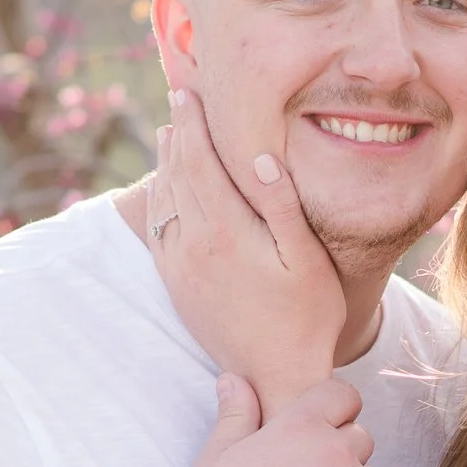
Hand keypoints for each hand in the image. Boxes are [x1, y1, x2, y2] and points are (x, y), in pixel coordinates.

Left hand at [145, 85, 345, 408]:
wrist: (274, 376)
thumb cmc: (307, 316)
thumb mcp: (307, 259)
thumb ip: (281, 205)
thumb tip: (261, 156)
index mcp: (225, 232)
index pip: (200, 161)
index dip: (193, 122)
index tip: (189, 91)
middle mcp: (193, 245)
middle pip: (176, 173)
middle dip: (178, 132)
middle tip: (177, 99)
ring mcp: (179, 266)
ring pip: (163, 199)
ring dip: (166, 162)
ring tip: (171, 134)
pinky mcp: (175, 284)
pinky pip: (158, 229)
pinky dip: (159, 198)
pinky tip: (166, 187)